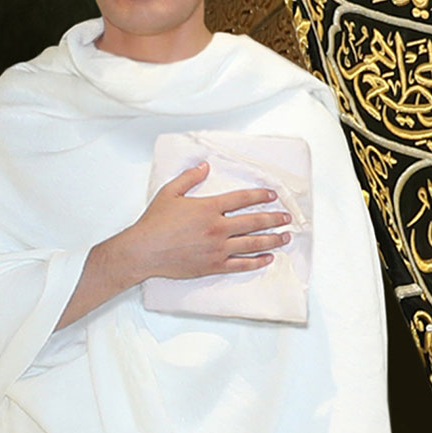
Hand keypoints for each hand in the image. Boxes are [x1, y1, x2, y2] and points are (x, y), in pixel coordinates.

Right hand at [115, 162, 290, 281]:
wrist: (144, 250)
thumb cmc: (154, 222)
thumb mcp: (170, 192)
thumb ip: (190, 178)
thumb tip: (205, 166)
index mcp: (209, 208)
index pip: (242, 199)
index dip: (260, 195)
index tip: (272, 195)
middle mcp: (217, 228)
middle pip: (253, 222)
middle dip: (274, 219)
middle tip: (287, 217)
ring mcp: (217, 249)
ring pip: (252, 243)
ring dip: (272, 239)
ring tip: (285, 237)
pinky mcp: (213, 265)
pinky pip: (241, 264)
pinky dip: (257, 261)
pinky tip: (268, 258)